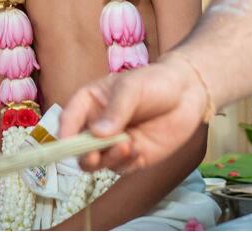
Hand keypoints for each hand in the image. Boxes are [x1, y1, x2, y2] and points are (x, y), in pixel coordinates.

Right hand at [58, 59, 206, 174]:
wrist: (187, 93)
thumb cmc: (155, 82)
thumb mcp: (132, 88)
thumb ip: (116, 110)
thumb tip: (97, 133)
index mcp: (90, 103)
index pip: (69, 119)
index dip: (65, 131)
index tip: (66, 142)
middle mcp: (97, 126)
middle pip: (78, 147)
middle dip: (83, 154)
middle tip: (95, 155)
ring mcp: (113, 143)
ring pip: (97, 162)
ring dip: (108, 159)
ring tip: (128, 146)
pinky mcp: (132, 157)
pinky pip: (120, 168)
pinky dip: (126, 164)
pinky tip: (140, 150)